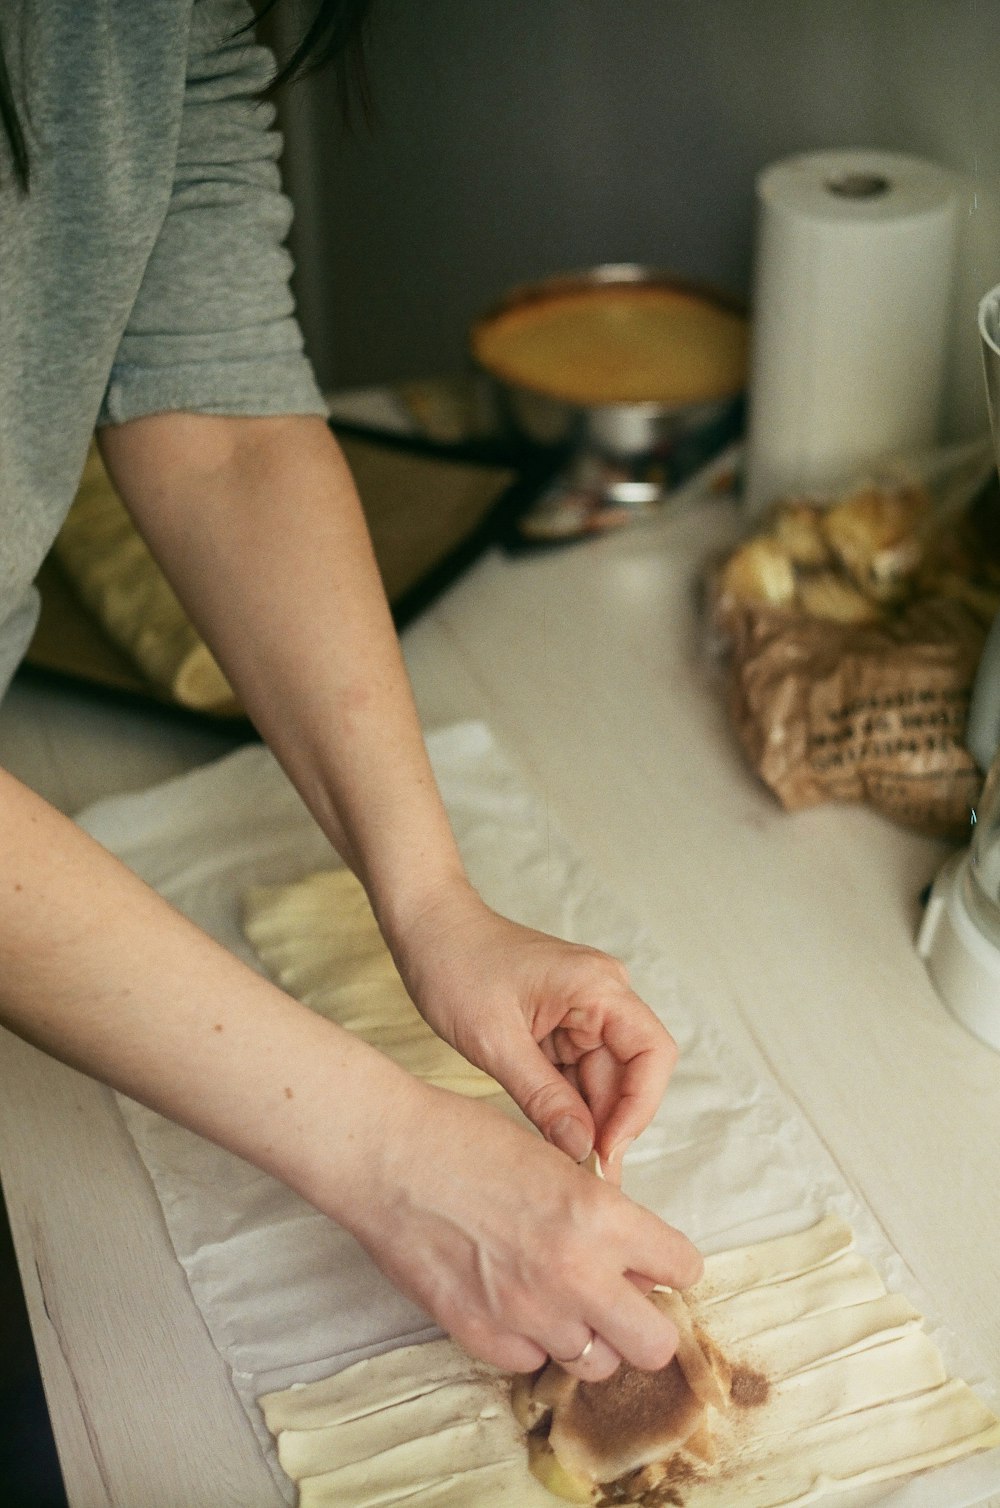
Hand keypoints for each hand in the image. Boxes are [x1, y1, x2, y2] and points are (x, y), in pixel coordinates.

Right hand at [339, 1078, 702, 1379]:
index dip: (670, 1262)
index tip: (654, 1261)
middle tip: (622, 1297)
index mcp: (600, 1217)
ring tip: (559, 1296)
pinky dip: (531, 1339)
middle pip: (655, 1345)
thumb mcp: (554, 1159)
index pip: (683, 1268)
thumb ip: (600, 1214)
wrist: (388, 1156)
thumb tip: (630, 1256)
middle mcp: (573, 1274)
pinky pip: (532, 1362)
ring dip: (588, 1334)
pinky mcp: (481, 1337)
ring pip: (595, 1363)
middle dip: (646, 1322)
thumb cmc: (465, 1140)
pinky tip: (511, 1298)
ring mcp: (526, 1314)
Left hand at [388, 880, 676, 1184]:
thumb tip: (582, 1149)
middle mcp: (603, 995)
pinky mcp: (562, 1023)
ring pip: (604, 1079)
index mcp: (598, 987)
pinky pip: (578, 1072)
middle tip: (584, 1178)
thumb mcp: (494, 1040)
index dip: (639, 1108)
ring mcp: (583, 1010)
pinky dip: (566, 1105)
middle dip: (609, 1124)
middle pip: (630, 1072)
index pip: (652, 1054)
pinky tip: (552, 1137)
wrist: (427, 928)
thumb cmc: (455, 965)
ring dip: (587, 1120)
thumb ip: (543, 1097)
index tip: (606, 1153)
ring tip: (563, 1166)